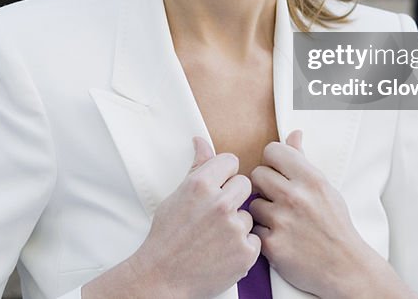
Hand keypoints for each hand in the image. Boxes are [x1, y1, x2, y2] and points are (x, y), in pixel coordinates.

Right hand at [83, 137, 259, 298]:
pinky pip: (254, 239)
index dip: (224, 174)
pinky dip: (242, 246)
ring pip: (248, 213)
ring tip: (216, 236)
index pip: (231, 161)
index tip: (217, 186)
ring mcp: (235, 229)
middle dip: (233, 196)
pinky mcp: (246, 252)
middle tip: (216, 213)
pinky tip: (223, 251)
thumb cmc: (167, 236)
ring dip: (237, 223)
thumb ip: (197, 167)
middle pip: (245, 184)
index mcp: (201, 185)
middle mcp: (220, 203)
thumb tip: (201, 141)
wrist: (163, 276)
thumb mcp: (177, 196)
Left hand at [249, 131, 415, 298]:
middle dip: (264, 186)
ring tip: (281, 221)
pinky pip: (254, 229)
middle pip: (256, 174)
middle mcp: (295, 197)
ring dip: (263, 212)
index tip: (278, 171)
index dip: (272, 161)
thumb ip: (303, 160)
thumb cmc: (335, 226)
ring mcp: (282, 221)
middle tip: (277, 198)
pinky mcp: (272, 245)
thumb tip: (293, 134)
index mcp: (310, 179)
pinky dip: (263, 234)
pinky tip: (279, 237)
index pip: (272, 150)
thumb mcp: (325, 188)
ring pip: (253, 203)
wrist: (345, 267)